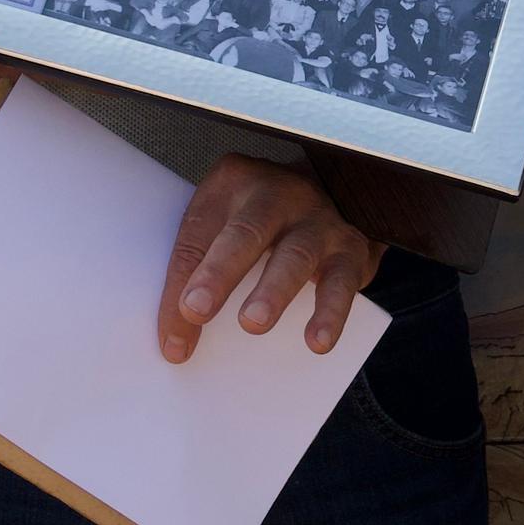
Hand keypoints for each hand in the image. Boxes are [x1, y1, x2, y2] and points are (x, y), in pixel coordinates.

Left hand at [162, 152, 381, 361]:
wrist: (335, 189)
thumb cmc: (262, 218)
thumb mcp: (224, 224)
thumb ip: (200, 268)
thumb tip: (178, 342)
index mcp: (231, 182)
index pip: (197, 235)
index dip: (180, 282)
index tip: (173, 325)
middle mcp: (276, 194)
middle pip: (244, 232)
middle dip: (218, 273)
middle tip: (196, 311)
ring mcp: (317, 218)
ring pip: (295, 254)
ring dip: (273, 291)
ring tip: (254, 323)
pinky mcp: (350, 247)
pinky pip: (341, 281)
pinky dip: (329, 312)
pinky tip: (317, 340)